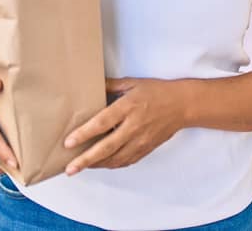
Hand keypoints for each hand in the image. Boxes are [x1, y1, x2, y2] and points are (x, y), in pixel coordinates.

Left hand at [63, 77, 186, 174]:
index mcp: (128, 107)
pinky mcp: (146, 149)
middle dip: (86, 159)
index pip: (102, 123)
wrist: (182, 105)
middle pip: (106, 147)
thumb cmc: (157, 92)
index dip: (84, 133)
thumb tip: (91, 84)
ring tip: (79, 168)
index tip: (69, 142)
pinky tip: (100, 164)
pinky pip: (126, 161)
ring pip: (115, 159)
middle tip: (69, 168)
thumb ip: (111, 86)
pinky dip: (111, 165)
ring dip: (96, 165)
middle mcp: (133, 126)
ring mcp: (141, 140)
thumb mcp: (133, 83)